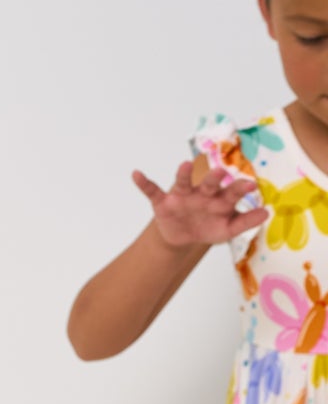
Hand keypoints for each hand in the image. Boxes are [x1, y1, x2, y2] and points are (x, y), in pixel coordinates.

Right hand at [131, 160, 268, 248]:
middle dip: (214, 177)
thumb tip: (266, 214)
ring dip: (183, 174)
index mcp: (220, 198)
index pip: (231, 192)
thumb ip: (244, 222)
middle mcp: (202, 193)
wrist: (183, 238)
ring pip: (183, 182)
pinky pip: (152, 191)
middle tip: (220, 171)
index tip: (250, 185)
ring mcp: (182, 196)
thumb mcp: (226, 230)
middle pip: (209, 183)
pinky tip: (136, 174)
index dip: (239, 188)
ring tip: (184, 165)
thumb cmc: (208, 228)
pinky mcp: (163, 202)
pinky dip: (144, 183)